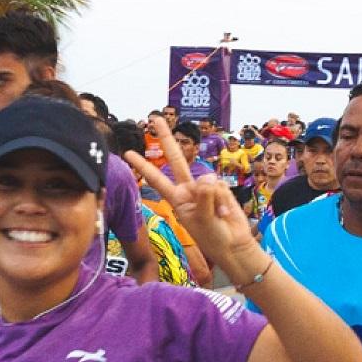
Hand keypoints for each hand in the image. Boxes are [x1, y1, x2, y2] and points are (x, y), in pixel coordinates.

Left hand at [126, 118, 261, 279]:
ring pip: (207, 180)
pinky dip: (224, 199)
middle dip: (166, 138)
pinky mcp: (221, 187)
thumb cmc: (213, 237)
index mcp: (177, 199)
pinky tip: (225, 212)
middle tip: (155, 118)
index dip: (143, 165)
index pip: (156, 178)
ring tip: (217, 216)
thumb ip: (204, 197)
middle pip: (176, 159)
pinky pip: (221, 185)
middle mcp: (189, 190)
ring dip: (215, 199)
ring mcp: (205, 187)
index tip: (127, 153)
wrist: (233, 244)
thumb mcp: (203, 220)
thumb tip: (209, 176)